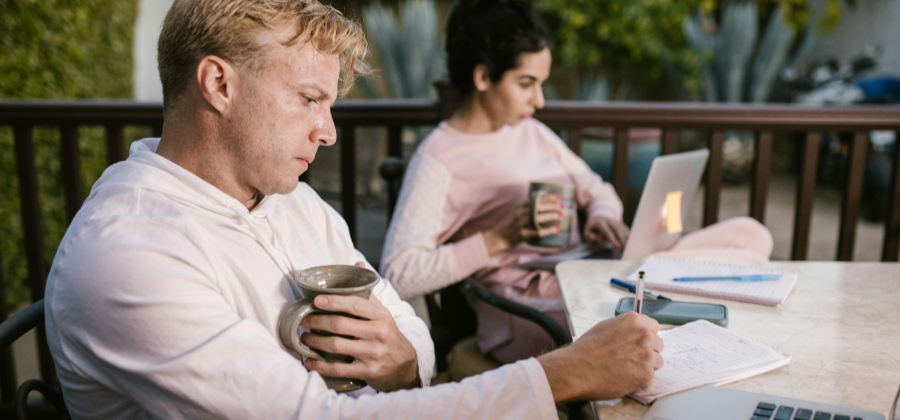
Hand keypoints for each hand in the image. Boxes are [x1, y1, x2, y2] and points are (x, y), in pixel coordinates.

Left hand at [299, 263, 419, 391]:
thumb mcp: (382, 313)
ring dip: (316, 342)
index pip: (356, 305)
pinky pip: (339, 369)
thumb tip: (358, 264)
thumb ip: (367, 292)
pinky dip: (321, 366)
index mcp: (381, 315)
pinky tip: (310, 362)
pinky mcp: (368, 371)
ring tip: (304, 338)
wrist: (404, 365)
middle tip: (303, 320)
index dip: (334, 302)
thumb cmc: (387, 334)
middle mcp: (378, 333)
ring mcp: (373, 353)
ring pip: (337, 346)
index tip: (315, 300)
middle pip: (341, 325)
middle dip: (317, 322)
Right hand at [482, 196, 562, 255]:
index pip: (536, 199)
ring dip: (552, 216)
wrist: (499, 237)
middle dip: (553, 206)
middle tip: (562, 207)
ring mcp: (522, 223)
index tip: (558, 197)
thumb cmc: (511, 223)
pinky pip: (539, 232)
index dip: (548, 197)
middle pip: (539, 207)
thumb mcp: (517, 211)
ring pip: (540, 218)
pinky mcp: (524, 234)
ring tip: (561, 215)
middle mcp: (520, 213)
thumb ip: (528, 206)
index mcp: (519, 205)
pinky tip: (556, 228)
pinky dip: (549, 230)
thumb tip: (545, 201)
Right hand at [537, 312, 663, 402]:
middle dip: (648, 352)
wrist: (576, 369)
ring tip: (626, 369)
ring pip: (657, 362)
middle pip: (658, 344)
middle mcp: (644, 335)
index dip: (646, 337)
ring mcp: (647, 355)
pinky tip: (624, 378)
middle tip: (630, 359)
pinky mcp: (646, 374)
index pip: (654, 327)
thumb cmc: (586, 350)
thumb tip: (633, 333)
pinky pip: (649, 378)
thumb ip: (625, 328)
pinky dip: (639, 380)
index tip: (639, 343)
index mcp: (634, 321)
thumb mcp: (605, 327)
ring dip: (645, 366)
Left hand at [584, 215, 629, 248]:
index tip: (616, 246)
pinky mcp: (621, 224)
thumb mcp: (587, 231)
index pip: (607, 231)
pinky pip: (626, 230)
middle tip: (624, 248)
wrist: (599, 218)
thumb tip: (593, 237)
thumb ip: (588, 235)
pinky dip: (629, 237)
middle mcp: (610, 220)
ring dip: (626, 238)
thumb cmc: (592, 229)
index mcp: (600, 222)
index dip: (612, 239)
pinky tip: (630, 244)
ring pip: (623, 229)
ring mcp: (616, 222)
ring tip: (628, 248)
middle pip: (618, 229)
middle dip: (622, 239)